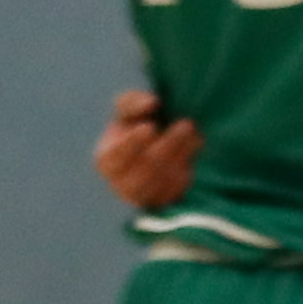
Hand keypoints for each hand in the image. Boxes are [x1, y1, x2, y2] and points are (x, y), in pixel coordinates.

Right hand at [94, 89, 198, 211]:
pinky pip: (177, 188)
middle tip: (187, 124)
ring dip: (182, 154)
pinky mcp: (164, 201)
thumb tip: (151, 103)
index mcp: (107, 160)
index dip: (131, 143)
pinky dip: (189, 166)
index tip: (149, 127)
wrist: (157, 148)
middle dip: (168, 145)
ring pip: (163, 179)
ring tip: (195, 134)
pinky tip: (195, 145)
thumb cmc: (136, 126)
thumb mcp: (129, 111)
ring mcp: (143, 195)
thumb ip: (133, 102)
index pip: (116, 157)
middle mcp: (121, 183)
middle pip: (145, 169)